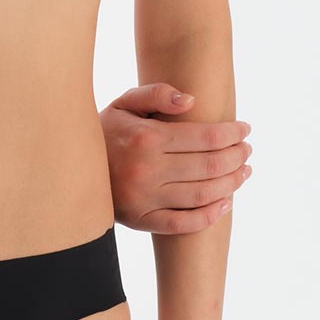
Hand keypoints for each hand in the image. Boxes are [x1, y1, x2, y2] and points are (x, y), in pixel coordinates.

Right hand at [100, 82, 252, 233]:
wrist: (71, 167)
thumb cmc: (105, 131)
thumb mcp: (123, 104)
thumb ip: (156, 95)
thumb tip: (192, 101)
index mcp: (146, 138)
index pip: (204, 136)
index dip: (232, 134)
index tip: (245, 129)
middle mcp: (147, 170)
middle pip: (209, 166)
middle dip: (237, 157)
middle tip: (247, 150)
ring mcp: (144, 198)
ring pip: (203, 194)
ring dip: (231, 183)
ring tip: (243, 172)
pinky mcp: (141, 219)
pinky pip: (184, 224)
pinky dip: (210, 216)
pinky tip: (226, 203)